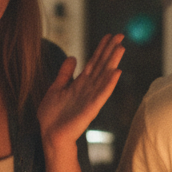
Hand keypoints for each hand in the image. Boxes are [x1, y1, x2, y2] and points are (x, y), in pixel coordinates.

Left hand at [37, 33, 123, 151]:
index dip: (101, 48)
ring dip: (113, 62)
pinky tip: (116, 72)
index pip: (94, 62)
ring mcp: (91, 98)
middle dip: (110, 50)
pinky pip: (102, 94)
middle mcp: (88, 89)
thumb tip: (73, 57)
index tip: (110, 36)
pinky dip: (109, 83)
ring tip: (121, 48)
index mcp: (80, 84)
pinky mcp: (90, 109)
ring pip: (104, 76)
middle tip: (120, 35)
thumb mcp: (56, 88)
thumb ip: (65, 74)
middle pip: (102, 65)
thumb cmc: (52, 116)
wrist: (50, 135)